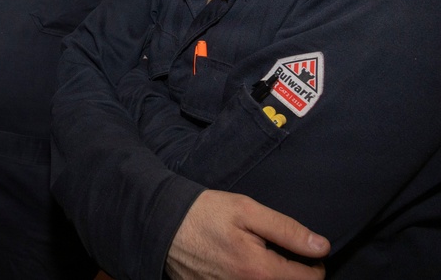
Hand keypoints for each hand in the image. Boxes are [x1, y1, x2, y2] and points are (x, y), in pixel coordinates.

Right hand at [166, 190, 329, 279]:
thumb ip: (287, 230)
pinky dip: (246, 279)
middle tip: (281, 253)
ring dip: (269, 277)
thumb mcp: (247, 210)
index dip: (314, 264)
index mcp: (260, 271)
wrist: (161, 222)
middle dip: (292, 273)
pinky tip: (237, 265)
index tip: (307, 251)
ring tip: (258, 258)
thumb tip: (322, 247)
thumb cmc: (205, 213)